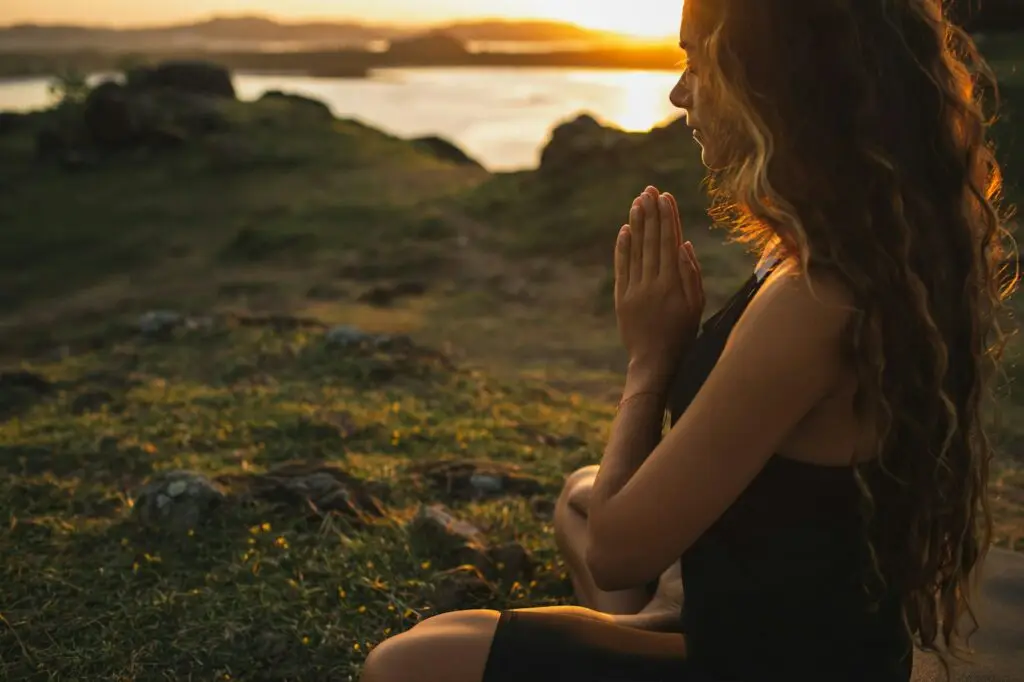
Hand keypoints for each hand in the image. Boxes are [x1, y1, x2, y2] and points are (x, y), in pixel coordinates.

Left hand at [614, 186, 703, 387]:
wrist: (653, 362)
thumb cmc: (681, 334)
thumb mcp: (696, 307)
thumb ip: (691, 274)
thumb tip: (684, 244)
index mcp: (672, 284)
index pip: (669, 242)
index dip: (667, 218)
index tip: (666, 197)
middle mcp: (652, 283)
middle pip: (651, 241)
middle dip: (651, 213)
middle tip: (649, 190)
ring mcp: (634, 290)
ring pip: (635, 250)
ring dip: (637, 224)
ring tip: (638, 202)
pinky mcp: (621, 297)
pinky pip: (621, 267)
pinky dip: (622, 247)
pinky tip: (624, 230)